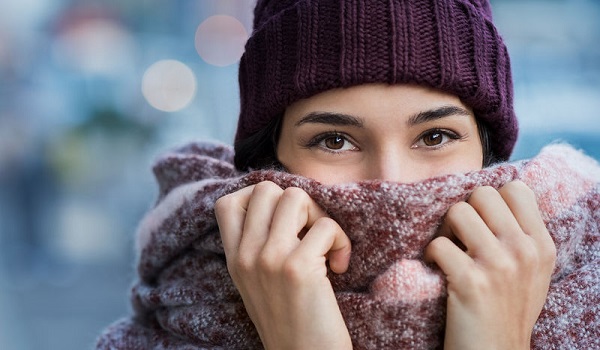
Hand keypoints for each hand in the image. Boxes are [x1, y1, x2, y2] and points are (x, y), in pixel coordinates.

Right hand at [214, 181, 352, 349]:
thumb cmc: (290, 321)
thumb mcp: (258, 283)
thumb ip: (258, 247)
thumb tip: (284, 203)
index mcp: (234, 259)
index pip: (227, 203)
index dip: (259, 199)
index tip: (283, 221)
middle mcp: (246, 255)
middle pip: (267, 189)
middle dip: (297, 203)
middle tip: (310, 232)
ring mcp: (269, 259)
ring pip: (296, 197)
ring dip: (320, 216)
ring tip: (326, 247)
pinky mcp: (297, 268)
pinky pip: (326, 226)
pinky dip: (341, 242)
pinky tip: (339, 267)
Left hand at [424, 181, 555, 349]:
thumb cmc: (507, 310)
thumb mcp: (531, 271)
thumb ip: (520, 235)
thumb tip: (491, 197)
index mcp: (541, 245)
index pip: (516, 188)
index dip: (491, 200)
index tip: (482, 222)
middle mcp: (524, 250)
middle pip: (482, 194)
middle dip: (465, 211)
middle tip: (460, 236)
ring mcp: (498, 265)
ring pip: (457, 212)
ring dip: (445, 231)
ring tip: (448, 252)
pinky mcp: (470, 281)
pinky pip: (438, 244)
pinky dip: (430, 255)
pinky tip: (437, 270)